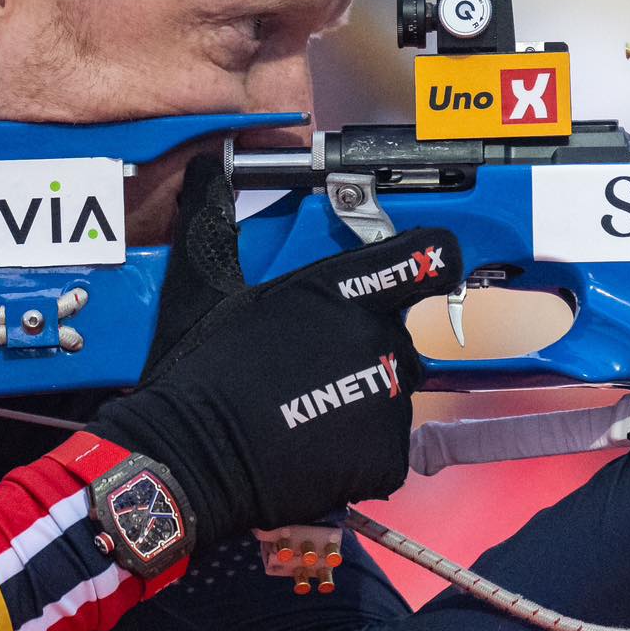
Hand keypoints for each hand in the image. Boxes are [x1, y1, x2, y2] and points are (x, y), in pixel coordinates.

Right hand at [91, 155, 461, 544]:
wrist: (191, 460)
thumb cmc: (199, 375)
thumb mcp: (205, 288)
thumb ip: (218, 222)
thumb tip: (206, 169)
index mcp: (338, 289)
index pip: (425, 258)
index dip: (436, 260)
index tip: (438, 265)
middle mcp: (375, 337)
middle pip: (399, 336)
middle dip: (365, 350)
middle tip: (310, 373)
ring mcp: (386, 397)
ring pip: (392, 393)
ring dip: (361, 403)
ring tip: (304, 414)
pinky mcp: (386, 453)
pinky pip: (386, 447)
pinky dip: (358, 453)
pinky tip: (313, 449)